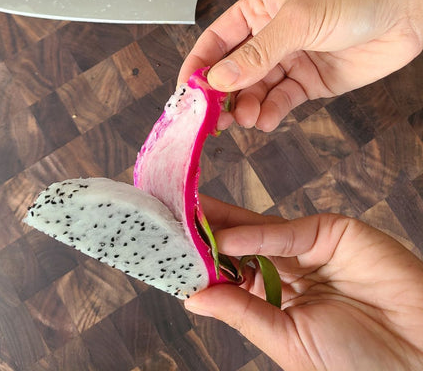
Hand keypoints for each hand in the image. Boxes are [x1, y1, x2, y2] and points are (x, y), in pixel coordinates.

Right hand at [179, 0, 422, 130]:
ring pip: (255, 91)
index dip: (198, 66)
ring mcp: (288, 61)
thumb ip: (257, 53)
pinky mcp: (308, 82)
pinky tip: (266, 120)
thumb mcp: (298, 20)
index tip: (187, 92)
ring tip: (245, 119)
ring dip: (246, 107)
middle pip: (233, 71)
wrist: (411, 10)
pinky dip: (272, 112)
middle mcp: (269, 37)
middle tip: (213, 118)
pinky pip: (282, 101)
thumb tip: (218, 78)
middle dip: (221, 95)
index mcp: (258, 11)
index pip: (216, 41)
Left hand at [186, 196, 422, 370]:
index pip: (234, 272)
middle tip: (172, 218)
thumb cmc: (359, 363)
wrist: (420, 357)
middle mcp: (292, 268)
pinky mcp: (332, 233)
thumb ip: (242, 312)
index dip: (205, 262)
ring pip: (258, 230)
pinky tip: (225, 237)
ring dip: (222, 223)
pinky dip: (255, 234)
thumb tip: (195, 298)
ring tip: (185, 215)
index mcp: (281, 297)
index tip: (175, 252)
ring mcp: (311, 248)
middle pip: (241, 244)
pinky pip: (287, 233)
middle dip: (208, 232)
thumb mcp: (288, 341)